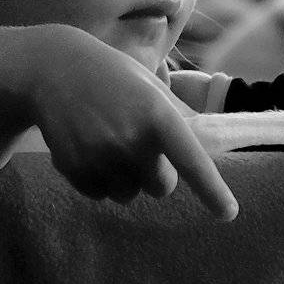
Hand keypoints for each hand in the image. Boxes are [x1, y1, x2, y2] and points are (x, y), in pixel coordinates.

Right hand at [25, 29, 238, 219]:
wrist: (55, 69)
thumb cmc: (115, 77)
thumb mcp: (151, 87)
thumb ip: (178, 118)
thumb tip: (206, 146)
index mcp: (157, 115)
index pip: (191, 160)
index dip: (212, 190)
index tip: (228, 213)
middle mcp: (131, 139)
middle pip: (161, 188)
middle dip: (156, 174)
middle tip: (140, 145)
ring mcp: (100, 156)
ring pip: (129, 194)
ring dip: (126, 178)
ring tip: (109, 142)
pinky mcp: (75, 169)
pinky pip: (101, 194)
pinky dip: (100, 179)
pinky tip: (89, 147)